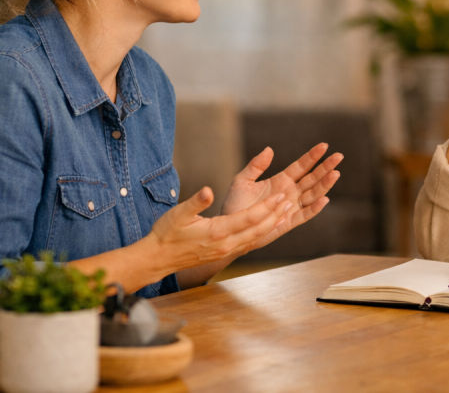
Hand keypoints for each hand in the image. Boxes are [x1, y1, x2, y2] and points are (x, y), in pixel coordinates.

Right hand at [148, 187, 291, 272]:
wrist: (158, 258)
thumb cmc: (166, 233)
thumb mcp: (178, 214)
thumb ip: (196, 202)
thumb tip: (208, 191)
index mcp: (217, 232)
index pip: (248, 218)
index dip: (266, 207)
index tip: (279, 196)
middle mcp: (225, 244)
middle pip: (257, 229)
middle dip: (275, 215)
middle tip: (289, 201)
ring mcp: (225, 251)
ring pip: (255, 238)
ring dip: (272, 225)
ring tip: (285, 212)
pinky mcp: (224, 253)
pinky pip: (249, 243)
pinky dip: (262, 234)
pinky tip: (269, 227)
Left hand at [219, 143, 341, 248]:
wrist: (230, 228)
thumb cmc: (235, 204)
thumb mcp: (242, 181)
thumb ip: (256, 166)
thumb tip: (269, 149)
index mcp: (281, 180)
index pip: (301, 166)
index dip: (312, 156)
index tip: (324, 146)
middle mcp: (290, 192)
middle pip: (312, 178)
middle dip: (326, 167)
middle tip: (338, 156)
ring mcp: (291, 207)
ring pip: (313, 194)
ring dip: (324, 185)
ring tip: (335, 173)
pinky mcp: (289, 222)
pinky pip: (305, 215)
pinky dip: (315, 208)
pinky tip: (324, 199)